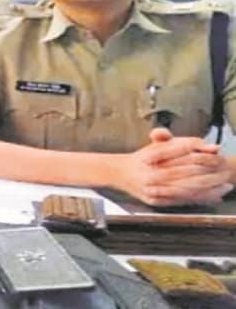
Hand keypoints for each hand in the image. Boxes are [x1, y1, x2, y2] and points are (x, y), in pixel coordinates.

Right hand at [113, 128, 232, 206]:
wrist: (119, 173)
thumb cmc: (141, 159)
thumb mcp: (156, 145)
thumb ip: (179, 142)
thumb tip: (205, 145)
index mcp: (151, 156)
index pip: (181, 150)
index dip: (200, 151)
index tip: (217, 151)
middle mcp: (152, 174)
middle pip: (187, 171)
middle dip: (209, 171)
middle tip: (225, 170)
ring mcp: (153, 189)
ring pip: (187, 188)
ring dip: (209, 187)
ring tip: (224, 185)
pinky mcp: (155, 201)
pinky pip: (181, 200)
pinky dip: (199, 198)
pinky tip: (211, 196)